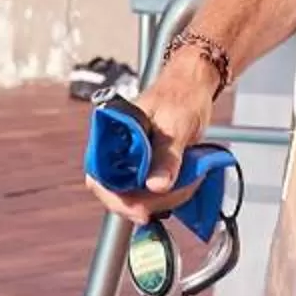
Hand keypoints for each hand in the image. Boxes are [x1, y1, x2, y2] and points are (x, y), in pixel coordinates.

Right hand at [84, 56, 221, 226]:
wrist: (196, 84)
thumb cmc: (182, 94)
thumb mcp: (175, 126)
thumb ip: (166, 157)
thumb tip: (155, 186)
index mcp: (113, 132)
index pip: (99, 174)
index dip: (115, 198)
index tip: (140, 212)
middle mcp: (118, 147)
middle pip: (117, 191)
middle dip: (145, 201)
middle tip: (172, 198)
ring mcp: (133, 158)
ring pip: (137, 195)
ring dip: (163, 199)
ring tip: (187, 183)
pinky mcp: (148, 165)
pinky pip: (152, 190)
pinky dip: (169, 194)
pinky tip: (185, 183)